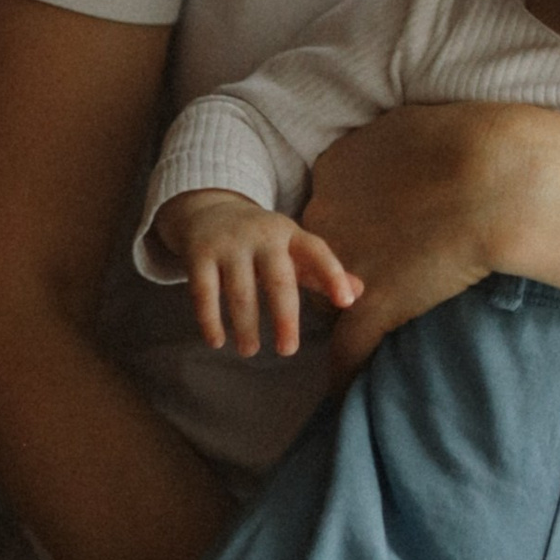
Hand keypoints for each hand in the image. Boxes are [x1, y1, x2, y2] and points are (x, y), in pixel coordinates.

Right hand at [155, 188, 362, 361]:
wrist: (208, 208)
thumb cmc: (261, 240)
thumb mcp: (292, 248)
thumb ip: (321, 272)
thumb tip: (360, 292)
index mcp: (290, 234)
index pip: (317, 252)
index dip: (333, 275)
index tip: (346, 303)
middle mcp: (262, 235)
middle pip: (277, 278)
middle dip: (284, 316)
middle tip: (288, 351)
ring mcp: (229, 243)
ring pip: (239, 290)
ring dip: (245, 325)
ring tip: (250, 351)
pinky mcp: (199, 253)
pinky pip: (203, 291)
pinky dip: (209, 319)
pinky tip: (217, 342)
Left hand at [300, 98, 539, 367]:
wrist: (499, 179)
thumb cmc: (474, 145)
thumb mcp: (420, 125)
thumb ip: (398, 141)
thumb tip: (409, 146)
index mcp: (338, 169)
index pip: (330, 207)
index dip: (355, 225)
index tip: (380, 235)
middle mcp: (328, 215)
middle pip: (321, 253)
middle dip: (342, 267)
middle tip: (373, 278)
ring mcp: (345, 265)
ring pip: (328, 300)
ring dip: (339, 318)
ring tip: (347, 340)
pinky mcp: (369, 308)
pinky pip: (346, 351)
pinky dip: (344, 375)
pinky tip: (343, 394)